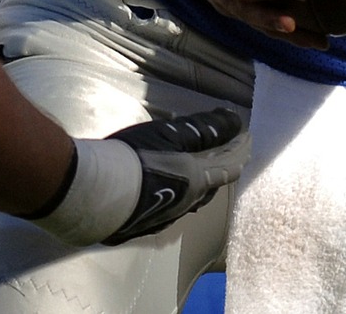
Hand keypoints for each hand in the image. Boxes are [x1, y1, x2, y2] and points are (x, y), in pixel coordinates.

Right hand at [28, 108, 250, 246]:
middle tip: (230, 155)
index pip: (228, 165)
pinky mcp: (144, 223)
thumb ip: (203, 129)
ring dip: (202, 183)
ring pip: (193, 199)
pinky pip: (172, 207)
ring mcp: (165, 215)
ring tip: (203, 174)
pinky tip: (168, 194)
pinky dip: (179, 194)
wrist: (97, 196)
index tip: (248, 138)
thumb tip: (235, 121)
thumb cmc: (135, 160)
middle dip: (224, 168)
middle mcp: (187, 202)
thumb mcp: (170, 135)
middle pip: (213, 185)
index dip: (239, 150)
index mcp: (197, 180)